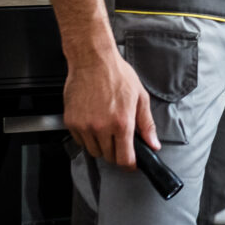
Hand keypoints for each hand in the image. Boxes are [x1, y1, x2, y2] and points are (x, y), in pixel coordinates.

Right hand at [63, 44, 157, 170]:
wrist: (92, 59)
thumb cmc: (116, 74)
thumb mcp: (140, 97)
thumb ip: (147, 124)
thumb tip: (154, 144)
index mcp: (121, 123)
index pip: (124, 159)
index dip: (130, 164)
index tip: (131, 162)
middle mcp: (101, 128)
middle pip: (109, 157)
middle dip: (116, 152)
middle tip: (119, 138)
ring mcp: (84, 126)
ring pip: (93, 151)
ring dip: (101, 145)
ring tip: (105, 127)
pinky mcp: (71, 122)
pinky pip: (80, 141)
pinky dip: (87, 137)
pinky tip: (93, 122)